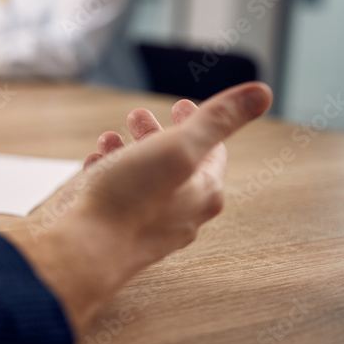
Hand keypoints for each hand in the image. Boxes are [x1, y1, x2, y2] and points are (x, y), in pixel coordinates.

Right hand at [8, 82, 273, 332]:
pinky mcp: (115, 232)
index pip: (213, 151)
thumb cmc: (129, 202)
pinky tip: (93, 164)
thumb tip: (261, 93)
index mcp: (203, 194)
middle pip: (177, 165)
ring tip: (109, 137)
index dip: (198, 123)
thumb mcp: (179, 148)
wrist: (81, 250)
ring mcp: (146, 226)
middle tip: (137, 116)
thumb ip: (218, 121)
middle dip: (157, 134)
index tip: (180, 104)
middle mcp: (180, 214)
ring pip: (144, 181)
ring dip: (129, 152)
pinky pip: (118, 197)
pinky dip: (109, 174)